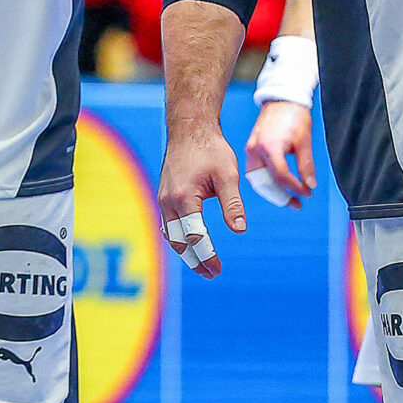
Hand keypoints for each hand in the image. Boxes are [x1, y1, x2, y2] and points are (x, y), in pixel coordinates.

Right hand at [157, 128, 246, 278]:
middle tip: (212, 274)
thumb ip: (232, 204)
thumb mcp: (227, 175)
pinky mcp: (164, 195)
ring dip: (186, 251)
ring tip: (203, 265)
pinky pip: (169, 224)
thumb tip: (239, 230)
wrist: (190, 128)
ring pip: (171, 234)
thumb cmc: (211, 149)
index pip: (195, 236)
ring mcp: (163, 198)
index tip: (218, 270)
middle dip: (194, 260)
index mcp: (184, 198)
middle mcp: (168, 201)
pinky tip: (191, 243)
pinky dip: (180, 238)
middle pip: (178, 241)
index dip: (207, 255)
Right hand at [245, 100, 317, 205]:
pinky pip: (256, 171)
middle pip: (264, 183)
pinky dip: (267, 181)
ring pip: (257, 180)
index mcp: (269, 147)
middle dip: (280, 196)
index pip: (281, 176)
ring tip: (288, 198)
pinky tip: (278, 185)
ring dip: (272, 191)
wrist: (282, 98)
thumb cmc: (293, 115)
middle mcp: (255, 150)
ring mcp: (251, 149)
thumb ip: (306, 166)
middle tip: (296, 204)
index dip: (295, 188)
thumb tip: (310, 185)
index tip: (307, 193)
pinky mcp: (252, 148)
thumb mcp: (304, 141)